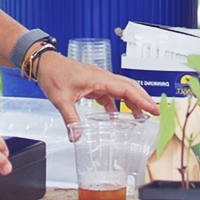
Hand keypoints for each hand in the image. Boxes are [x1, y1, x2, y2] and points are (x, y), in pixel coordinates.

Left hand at [35, 52, 159, 137]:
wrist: (44, 63)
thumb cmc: (53, 74)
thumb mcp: (61, 100)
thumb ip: (71, 119)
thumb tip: (77, 136)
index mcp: (99, 78)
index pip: (127, 89)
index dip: (142, 99)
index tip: (153, 109)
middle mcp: (102, 77)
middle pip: (129, 88)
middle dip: (143, 100)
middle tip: (155, 113)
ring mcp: (98, 79)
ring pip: (121, 90)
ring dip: (132, 101)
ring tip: (140, 116)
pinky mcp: (93, 83)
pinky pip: (110, 93)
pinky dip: (116, 103)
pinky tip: (115, 114)